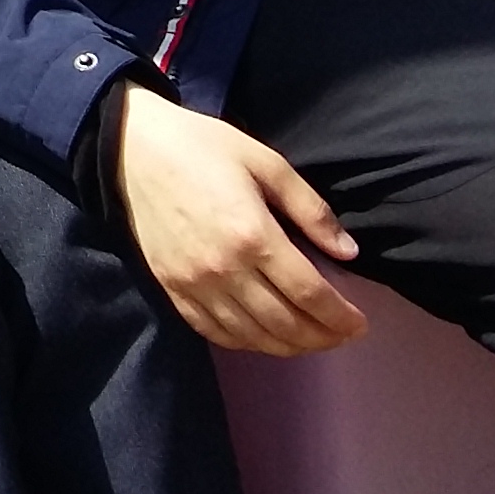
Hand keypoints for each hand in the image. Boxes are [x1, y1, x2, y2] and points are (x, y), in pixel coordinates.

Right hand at [110, 85, 366, 356]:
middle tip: (342, 335)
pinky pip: (215, 333)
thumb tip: (348, 253)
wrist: (133, 149)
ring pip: (252, 336)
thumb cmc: (205, 147)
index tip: (360, 323)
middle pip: (285, 324)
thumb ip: (311, 210)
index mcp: (254, 235)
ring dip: (289, 346)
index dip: (341, 317)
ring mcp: (195, 285)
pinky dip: (247, 343)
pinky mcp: (172, 290)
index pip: (310, 294)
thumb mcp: (268, 163)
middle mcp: (225, 269)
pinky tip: (264, 337)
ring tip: (311, 340)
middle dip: (322, 337)